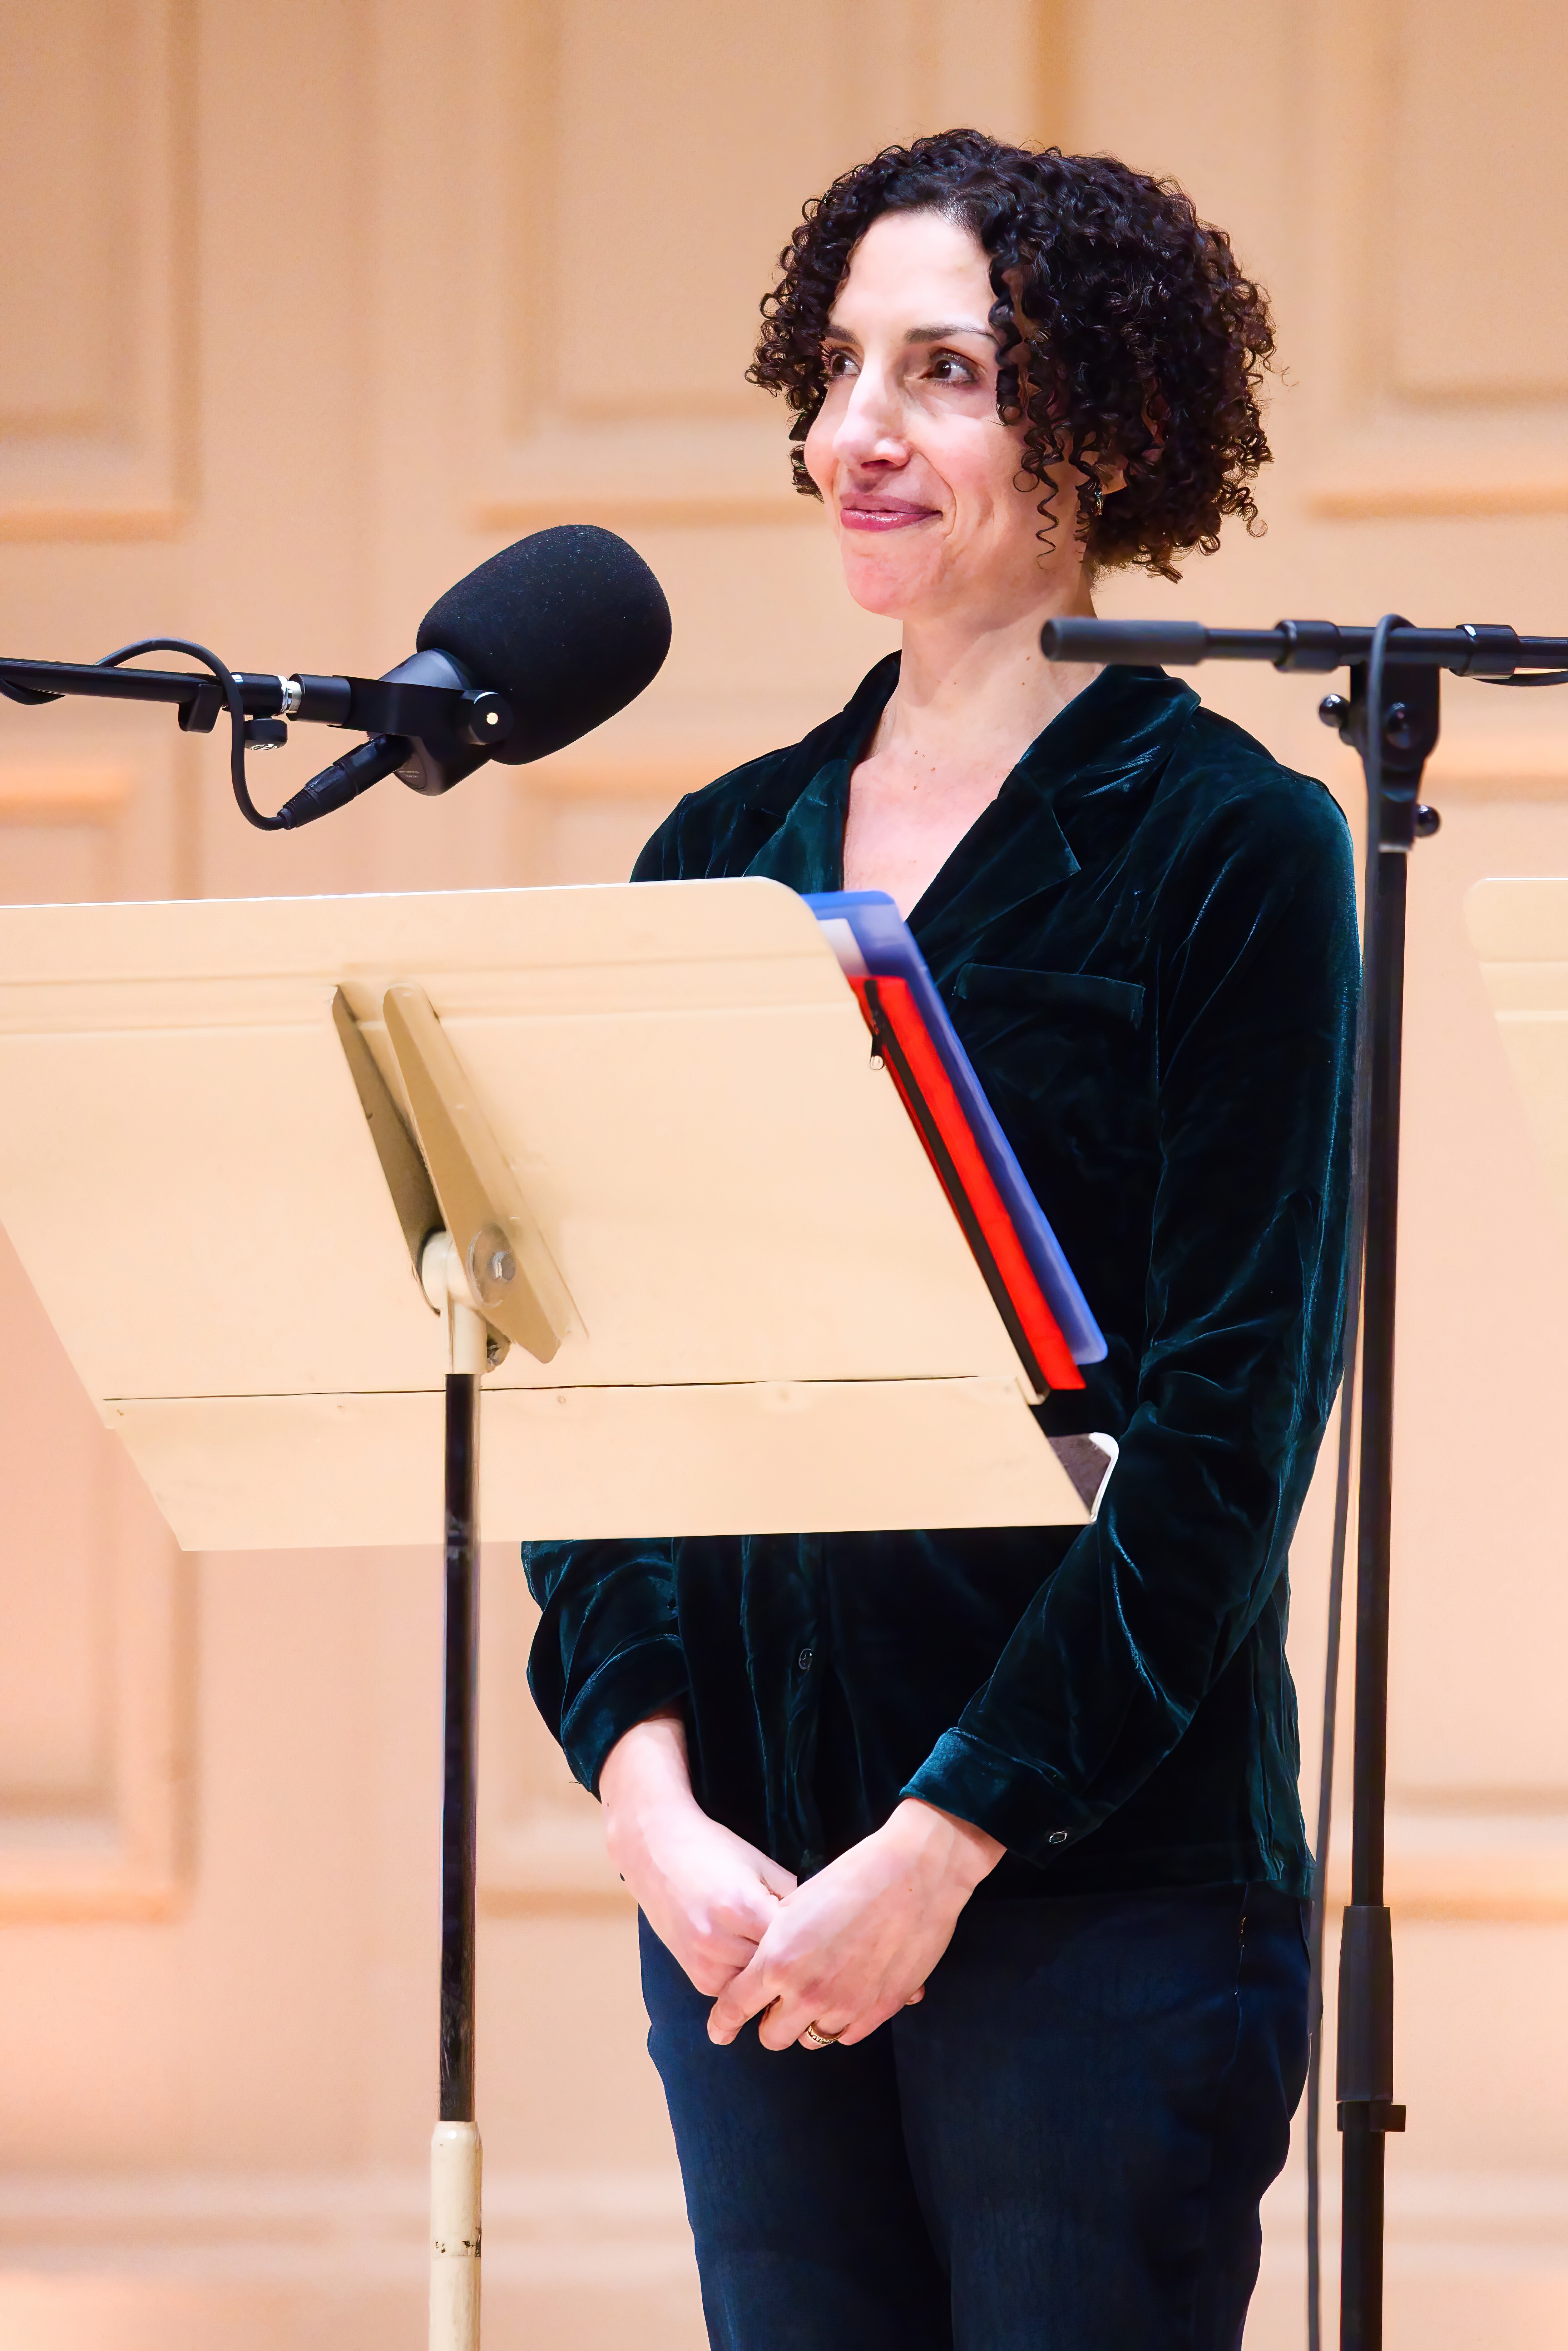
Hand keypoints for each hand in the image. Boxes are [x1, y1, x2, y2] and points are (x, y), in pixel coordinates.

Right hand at [600, 1710, 796, 1995]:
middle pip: (779, 1970)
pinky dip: (751, 1980)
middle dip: (799, 1964)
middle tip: (823, 1960)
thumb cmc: (715, 1850)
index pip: (796, 1943)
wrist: (656, 1850)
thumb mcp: (761, 1864)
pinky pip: (737, 1990)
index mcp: (743, 1908)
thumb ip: (792, 1898)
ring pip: (759, 1987)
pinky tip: (760, 1962)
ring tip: (795, 1964)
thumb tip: (824, 1928)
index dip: (818, 1942)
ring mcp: (704, 1961)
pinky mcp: (695, 1974)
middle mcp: (720, 1940)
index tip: (836, 1942)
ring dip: (775, 1978)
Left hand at [706, 1799, 1002, 2051]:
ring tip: (824, 1988)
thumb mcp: (797, 1905)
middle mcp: (807, 1992)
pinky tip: (852, 1990)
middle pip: (773, 2037)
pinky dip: (844, 2020)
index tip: (719, 2031)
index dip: (723, 2023)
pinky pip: (848, 2035)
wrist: (914, 1874)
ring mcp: (845, 2006)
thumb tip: (767, 1970)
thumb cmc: (852, 1878)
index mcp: (778, 1962)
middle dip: (772, 2022)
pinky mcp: (879, 2011)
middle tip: (781, 2002)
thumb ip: (776, 1945)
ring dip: (811, 2020)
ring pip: (813, 2038)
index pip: (735, 2008)